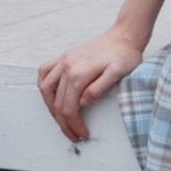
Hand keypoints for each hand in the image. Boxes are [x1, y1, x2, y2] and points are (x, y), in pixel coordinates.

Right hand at [37, 27, 144, 142]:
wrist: (125, 35)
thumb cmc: (126, 55)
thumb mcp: (119, 73)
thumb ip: (99, 88)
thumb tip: (81, 103)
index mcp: (79, 73)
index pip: (69, 108)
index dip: (74, 125)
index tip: (82, 135)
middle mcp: (67, 66)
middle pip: (56, 103)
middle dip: (64, 123)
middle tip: (74, 135)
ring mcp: (64, 60)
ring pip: (45, 89)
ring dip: (51, 107)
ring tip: (62, 120)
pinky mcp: (65, 56)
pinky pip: (45, 72)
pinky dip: (44, 86)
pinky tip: (51, 95)